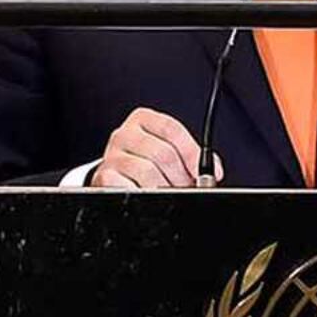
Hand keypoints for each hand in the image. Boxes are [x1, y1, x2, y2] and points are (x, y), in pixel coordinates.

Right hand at [91, 107, 221, 188]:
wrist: (113, 177)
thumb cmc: (146, 162)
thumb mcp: (167, 150)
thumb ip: (189, 155)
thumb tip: (213, 170)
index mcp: (143, 119)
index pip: (171, 129)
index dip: (191, 152)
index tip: (205, 172)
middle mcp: (124, 134)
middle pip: (162, 153)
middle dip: (181, 176)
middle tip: (187, 188)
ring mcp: (111, 155)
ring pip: (147, 171)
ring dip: (164, 188)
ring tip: (170, 194)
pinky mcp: (103, 176)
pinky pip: (129, 187)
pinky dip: (143, 194)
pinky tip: (148, 196)